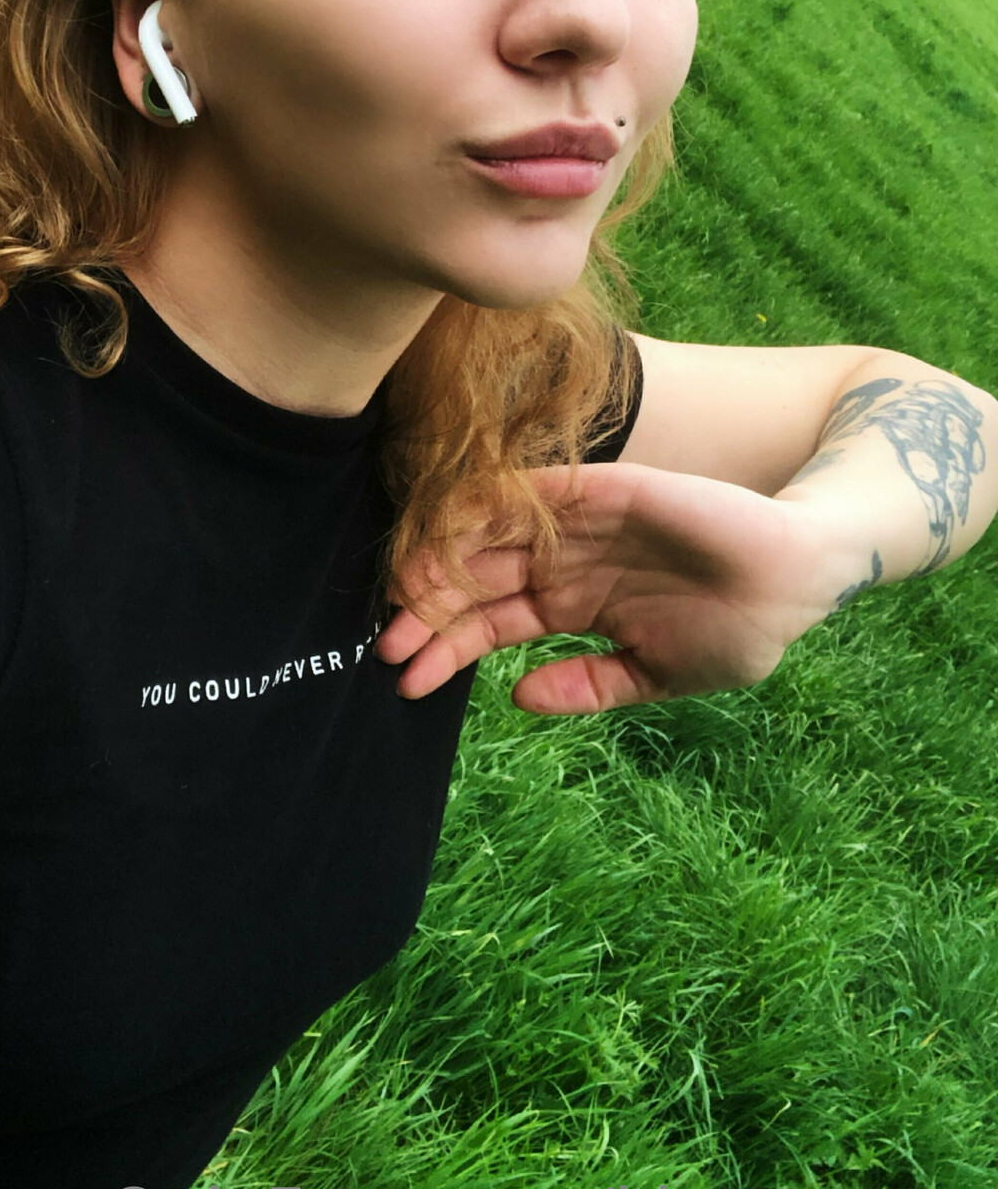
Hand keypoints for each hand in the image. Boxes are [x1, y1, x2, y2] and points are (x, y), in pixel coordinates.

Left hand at [375, 463, 858, 713]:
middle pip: (475, 583)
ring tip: (405, 596)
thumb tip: (517, 699)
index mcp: (572, 605)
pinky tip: (451, 532)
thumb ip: (591, 686)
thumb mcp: (659, 674)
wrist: (801, 574)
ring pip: (490, 537)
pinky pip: (536, 493)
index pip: (489, 625)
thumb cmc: (739, 628)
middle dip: (428, 613)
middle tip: (386, 644)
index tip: (403, 679)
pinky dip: (491, 506)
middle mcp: (562, 561)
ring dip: (444, 562)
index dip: (446, 648)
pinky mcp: (604, 488)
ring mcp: (578, 523)